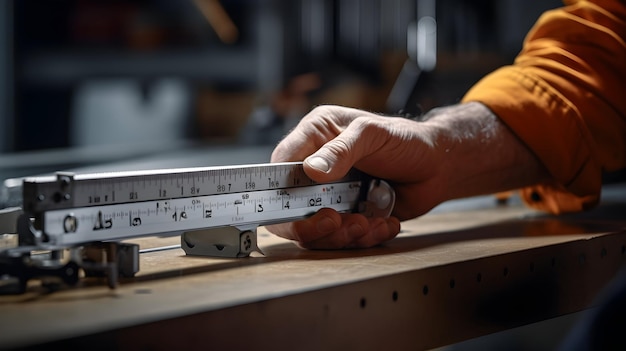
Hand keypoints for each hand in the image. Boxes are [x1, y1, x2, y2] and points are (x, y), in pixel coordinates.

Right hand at [267, 102, 547, 248]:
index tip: (296, 207)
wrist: (438, 164)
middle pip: (291, 209)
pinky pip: (345, 238)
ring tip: (368, 223)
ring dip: (343, 233)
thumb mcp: (371, 135)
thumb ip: (340, 151)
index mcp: (314, 138)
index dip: (281, 190)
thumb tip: (311, 170)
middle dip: (314, 224)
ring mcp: (332, 196)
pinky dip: (365, 237)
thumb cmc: (404, 140)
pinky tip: (385, 223)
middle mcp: (317, 169)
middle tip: (338, 221)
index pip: (281, 167)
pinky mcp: (349, 216)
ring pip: (317, 230)